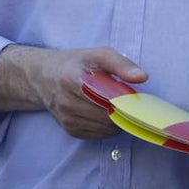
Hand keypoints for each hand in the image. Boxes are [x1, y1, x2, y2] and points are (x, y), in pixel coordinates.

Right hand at [32, 47, 147, 139]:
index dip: (126, 98)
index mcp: (72, 79)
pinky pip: (101, 134)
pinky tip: (105, 111)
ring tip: (116, 103)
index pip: (107, 97)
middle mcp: (66, 102)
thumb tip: (142, 77)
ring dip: (118, 119)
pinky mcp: (70, 130)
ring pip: (107, 128)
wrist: (45, 77)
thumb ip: (121, 64)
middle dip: (124, 109)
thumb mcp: (99, 54)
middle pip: (109, 115)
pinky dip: (109, 126)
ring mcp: (67, 119)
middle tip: (129, 99)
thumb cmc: (77, 63)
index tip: (137, 96)